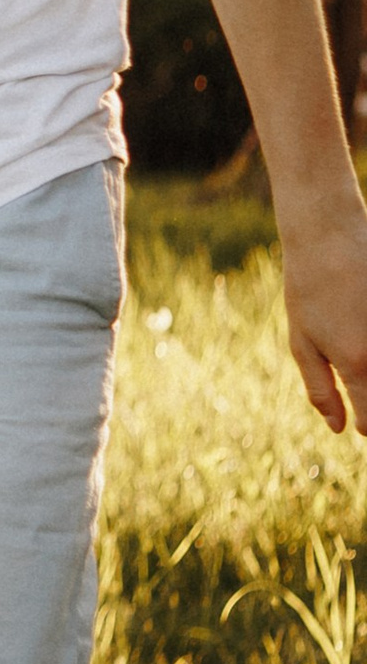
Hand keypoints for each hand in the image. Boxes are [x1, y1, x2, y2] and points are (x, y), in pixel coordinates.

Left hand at [282, 205, 366, 432]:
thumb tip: (339, 428)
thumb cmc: (308, 290)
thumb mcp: (303, 342)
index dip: (366, 426)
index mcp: (357, 363)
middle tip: (358, 381)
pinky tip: (362, 327)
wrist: (328, 235)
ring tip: (354, 343)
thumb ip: (322, 390)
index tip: (360, 424)